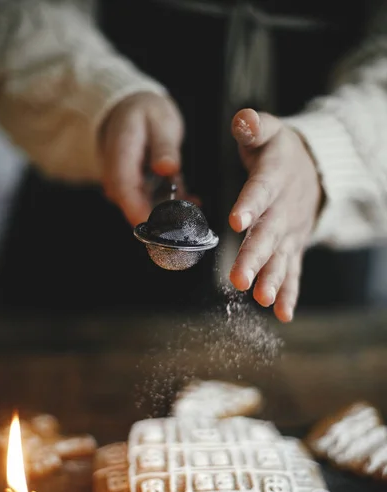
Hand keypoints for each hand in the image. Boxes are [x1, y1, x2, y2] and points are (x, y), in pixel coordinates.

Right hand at [100, 92, 183, 225]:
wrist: (131, 109)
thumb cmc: (144, 112)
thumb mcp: (159, 120)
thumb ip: (164, 145)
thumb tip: (166, 167)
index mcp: (120, 155)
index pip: (124, 189)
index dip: (139, 211)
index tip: (158, 228)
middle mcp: (118, 174)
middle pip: (132, 205)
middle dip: (159, 220)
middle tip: (185, 224)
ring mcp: (126, 184)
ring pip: (144, 208)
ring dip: (170, 213)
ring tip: (193, 210)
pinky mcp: (136, 189)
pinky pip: (153, 203)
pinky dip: (173, 204)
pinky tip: (192, 200)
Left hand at [229, 109, 322, 321]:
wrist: (313, 170)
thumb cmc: (279, 152)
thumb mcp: (269, 130)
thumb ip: (253, 126)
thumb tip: (242, 119)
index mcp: (275, 177)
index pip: (260, 190)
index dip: (249, 204)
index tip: (236, 221)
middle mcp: (284, 209)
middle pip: (268, 234)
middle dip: (254, 257)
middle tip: (238, 280)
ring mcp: (291, 231)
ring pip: (281, 257)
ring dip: (272, 279)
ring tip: (261, 299)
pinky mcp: (293, 246)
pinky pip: (293, 271)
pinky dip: (289, 293)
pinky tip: (283, 314)